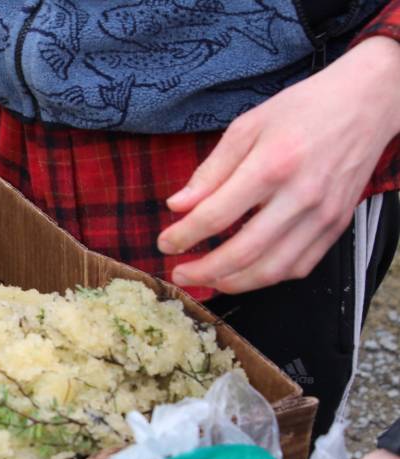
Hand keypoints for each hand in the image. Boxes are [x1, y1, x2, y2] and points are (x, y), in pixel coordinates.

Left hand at [158, 36, 399, 293]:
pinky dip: (266, 278)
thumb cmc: (302, 110)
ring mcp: (323, 215)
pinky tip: (244, 274)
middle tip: (179, 273)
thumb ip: (210, 171)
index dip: (184, 236)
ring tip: (206, 280)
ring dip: (232, 283)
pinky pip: (299, 267)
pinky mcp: (337, 226)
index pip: (216, 215)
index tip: (164, 243)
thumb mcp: (246, 127)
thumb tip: (176, 206)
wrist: (366, 103)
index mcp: (272, 165)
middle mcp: (300, 196)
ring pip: (272, 270)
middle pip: (243, 252)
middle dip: (203, 271)